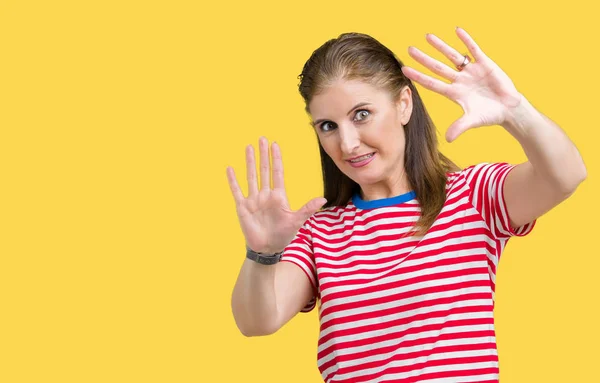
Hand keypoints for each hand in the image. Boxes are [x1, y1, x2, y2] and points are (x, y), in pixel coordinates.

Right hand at [226, 137, 326, 253]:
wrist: (267, 248)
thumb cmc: (283, 235)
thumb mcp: (296, 220)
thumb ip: (307, 208)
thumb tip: (323, 199)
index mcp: (278, 196)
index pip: (277, 172)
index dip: (276, 159)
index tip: (275, 145)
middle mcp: (265, 194)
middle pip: (264, 170)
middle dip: (263, 155)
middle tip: (262, 138)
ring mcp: (254, 200)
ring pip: (251, 176)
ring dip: (250, 162)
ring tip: (249, 147)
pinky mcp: (243, 207)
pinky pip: (237, 191)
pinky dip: (233, 180)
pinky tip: (230, 169)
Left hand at [401, 27, 522, 141]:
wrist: (509, 109)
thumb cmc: (490, 115)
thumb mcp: (473, 120)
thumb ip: (460, 127)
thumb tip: (448, 139)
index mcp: (454, 93)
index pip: (432, 83)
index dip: (419, 76)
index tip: (405, 70)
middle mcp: (459, 80)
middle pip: (437, 67)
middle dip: (424, 59)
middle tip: (409, 50)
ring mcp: (471, 71)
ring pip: (452, 56)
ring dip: (440, 47)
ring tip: (427, 37)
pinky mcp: (485, 64)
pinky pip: (474, 50)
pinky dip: (466, 41)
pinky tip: (457, 31)